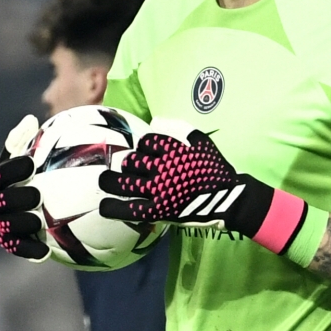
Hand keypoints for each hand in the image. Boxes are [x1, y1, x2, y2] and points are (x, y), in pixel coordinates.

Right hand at [0, 115, 49, 261]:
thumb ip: (26, 141)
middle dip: (15, 199)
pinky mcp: (10, 242)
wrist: (30, 203)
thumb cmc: (30, 174)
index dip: (12, 170)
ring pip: (7, 227)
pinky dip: (30, 250)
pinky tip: (46, 252)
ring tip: (39, 221)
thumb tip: (30, 120)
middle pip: (0, 203)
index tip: (30, 164)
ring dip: (21, 224)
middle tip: (36, 194)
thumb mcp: (26, 156)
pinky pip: (18, 248)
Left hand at [98, 120, 308, 253]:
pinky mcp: (159, 209)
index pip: (148, 142)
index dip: (143, 147)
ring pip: (128, 182)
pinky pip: (132, 208)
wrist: (227, 198)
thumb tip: (156, 122)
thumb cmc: (214, 170)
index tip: (143, 152)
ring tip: (103, 181)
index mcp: (173, 149)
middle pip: (133, 161)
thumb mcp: (201, 143)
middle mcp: (163, 167)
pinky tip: (104, 206)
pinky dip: (116, 207)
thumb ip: (181, 130)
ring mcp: (159, 189)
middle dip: (126, 163)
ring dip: (112, 181)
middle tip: (122, 167)